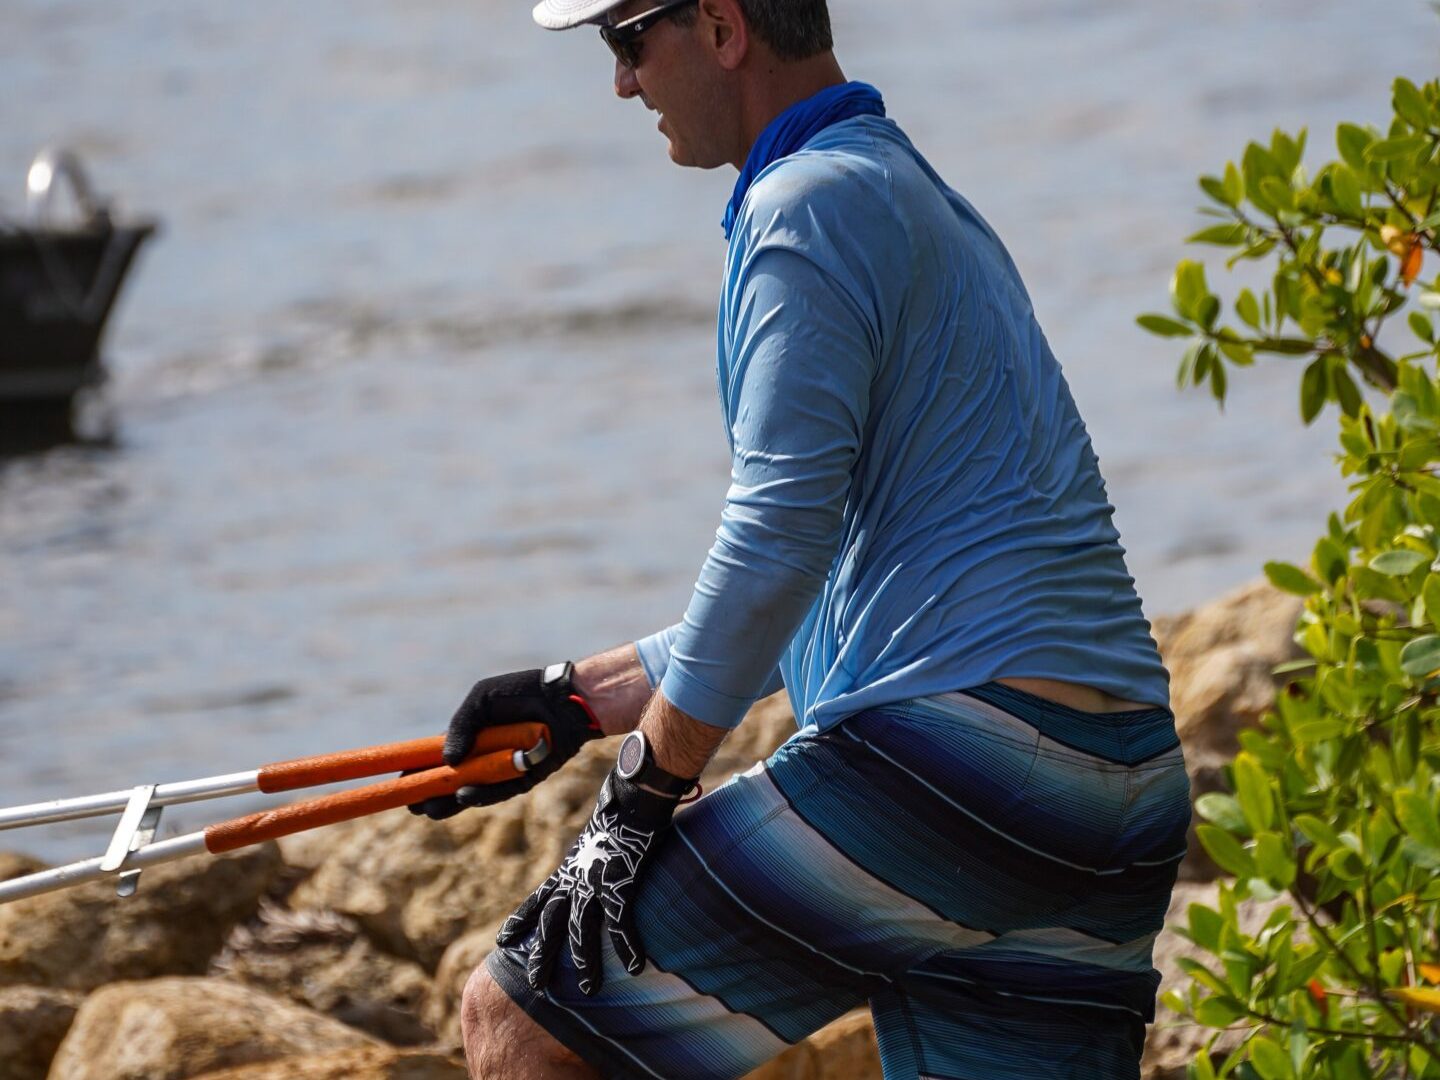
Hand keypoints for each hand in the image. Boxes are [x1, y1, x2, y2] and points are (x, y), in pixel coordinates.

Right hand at [409, 663, 600, 818]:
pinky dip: (481, 795)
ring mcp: (503, 769)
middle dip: (431, 795)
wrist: (562, 698)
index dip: (421, 771)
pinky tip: (463, 795)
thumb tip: (445, 761)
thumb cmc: (521, 692)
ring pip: (473, 792)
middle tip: (412, 804)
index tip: (401, 780)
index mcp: (472, 737)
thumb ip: (461, 726)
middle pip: (453, 782)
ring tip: (430, 808)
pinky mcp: (524, 779)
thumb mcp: (482, 700)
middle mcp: (485, 757)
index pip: (440, 759)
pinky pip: (500, 791)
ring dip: (451, 802)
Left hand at [496, 769, 680, 995]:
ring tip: (589, 991)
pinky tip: (637, 967)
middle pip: (551, 925)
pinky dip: (628, 947)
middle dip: (542, 956)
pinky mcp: (620, 884)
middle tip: (535, 986)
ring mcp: (595, 883)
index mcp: (567, 870)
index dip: (519, 921)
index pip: (536, 900)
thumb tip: (595, 865)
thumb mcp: (595, 841)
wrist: (632, 796)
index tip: (501, 942)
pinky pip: (621, 923)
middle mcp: (574, 880)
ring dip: (586, 963)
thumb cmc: (619, 813)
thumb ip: (591, 859)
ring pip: (583, 931)